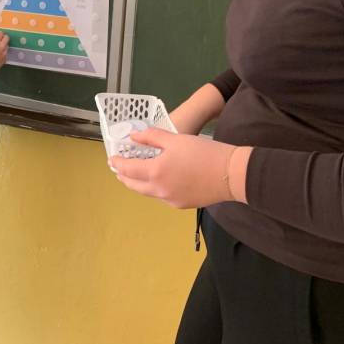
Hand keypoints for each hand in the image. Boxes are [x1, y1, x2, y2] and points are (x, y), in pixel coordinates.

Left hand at [111, 129, 251, 208]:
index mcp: (155, 172)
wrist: (231, 174)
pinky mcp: (181, 205)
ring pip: (147, 192)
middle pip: (133, 185)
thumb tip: (134, 137)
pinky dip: (153, 189)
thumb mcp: (176, 139)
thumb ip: (152, 137)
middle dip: (123, 176)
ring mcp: (169, 200)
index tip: (112, 158)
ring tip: (135, 175)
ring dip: (138, 183)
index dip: (118, 163)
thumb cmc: (203, 152)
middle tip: (119, 169)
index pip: (127, 169)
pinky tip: (158, 181)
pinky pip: (161, 197)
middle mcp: (158, 190)